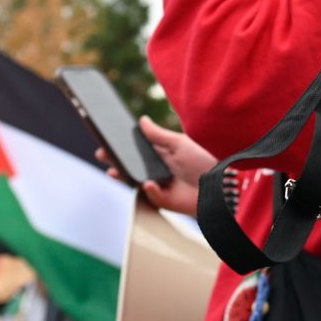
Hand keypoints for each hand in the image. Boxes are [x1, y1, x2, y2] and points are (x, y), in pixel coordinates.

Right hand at [99, 116, 213, 216]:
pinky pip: (150, 194)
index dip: (122, 145)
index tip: (107, 138)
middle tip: (101, 153)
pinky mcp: (163, 200)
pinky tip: (149, 184)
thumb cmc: (202, 161)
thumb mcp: (179, 144)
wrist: (218, 185)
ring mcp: (159, 185)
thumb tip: (141, 120)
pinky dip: (150, 189)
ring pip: (135, 180)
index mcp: (160, 154)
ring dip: (123, 176)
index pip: (137, 149)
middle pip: (131, 165)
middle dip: (116, 160)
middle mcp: (157, 169)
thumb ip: (158, 135)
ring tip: (112, 170)